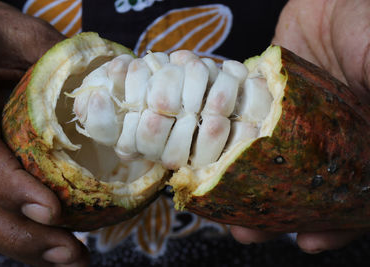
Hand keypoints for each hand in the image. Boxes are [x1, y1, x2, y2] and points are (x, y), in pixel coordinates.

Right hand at [0, 0, 88, 264]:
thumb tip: (111, 92)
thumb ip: (54, 63)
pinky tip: (51, 241)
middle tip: (72, 256)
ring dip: (23, 244)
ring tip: (70, 258)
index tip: (52, 213)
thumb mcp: (19, 35)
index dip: (10, 188)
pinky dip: (18, 228)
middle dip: (21, 237)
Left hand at [231, 0, 369, 253]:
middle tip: (247, 232)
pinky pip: (237, 128)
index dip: (334, 224)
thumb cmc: (367, 25)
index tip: (310, 241)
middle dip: (273, 214)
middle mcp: (319, 140)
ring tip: (218, 206)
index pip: (348, 195)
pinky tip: (205, 160)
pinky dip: (222, 145)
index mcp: (353, 144)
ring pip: (262, 165)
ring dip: (241, 188)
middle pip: (296, 189)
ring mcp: (285, 125)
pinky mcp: (258, 104)